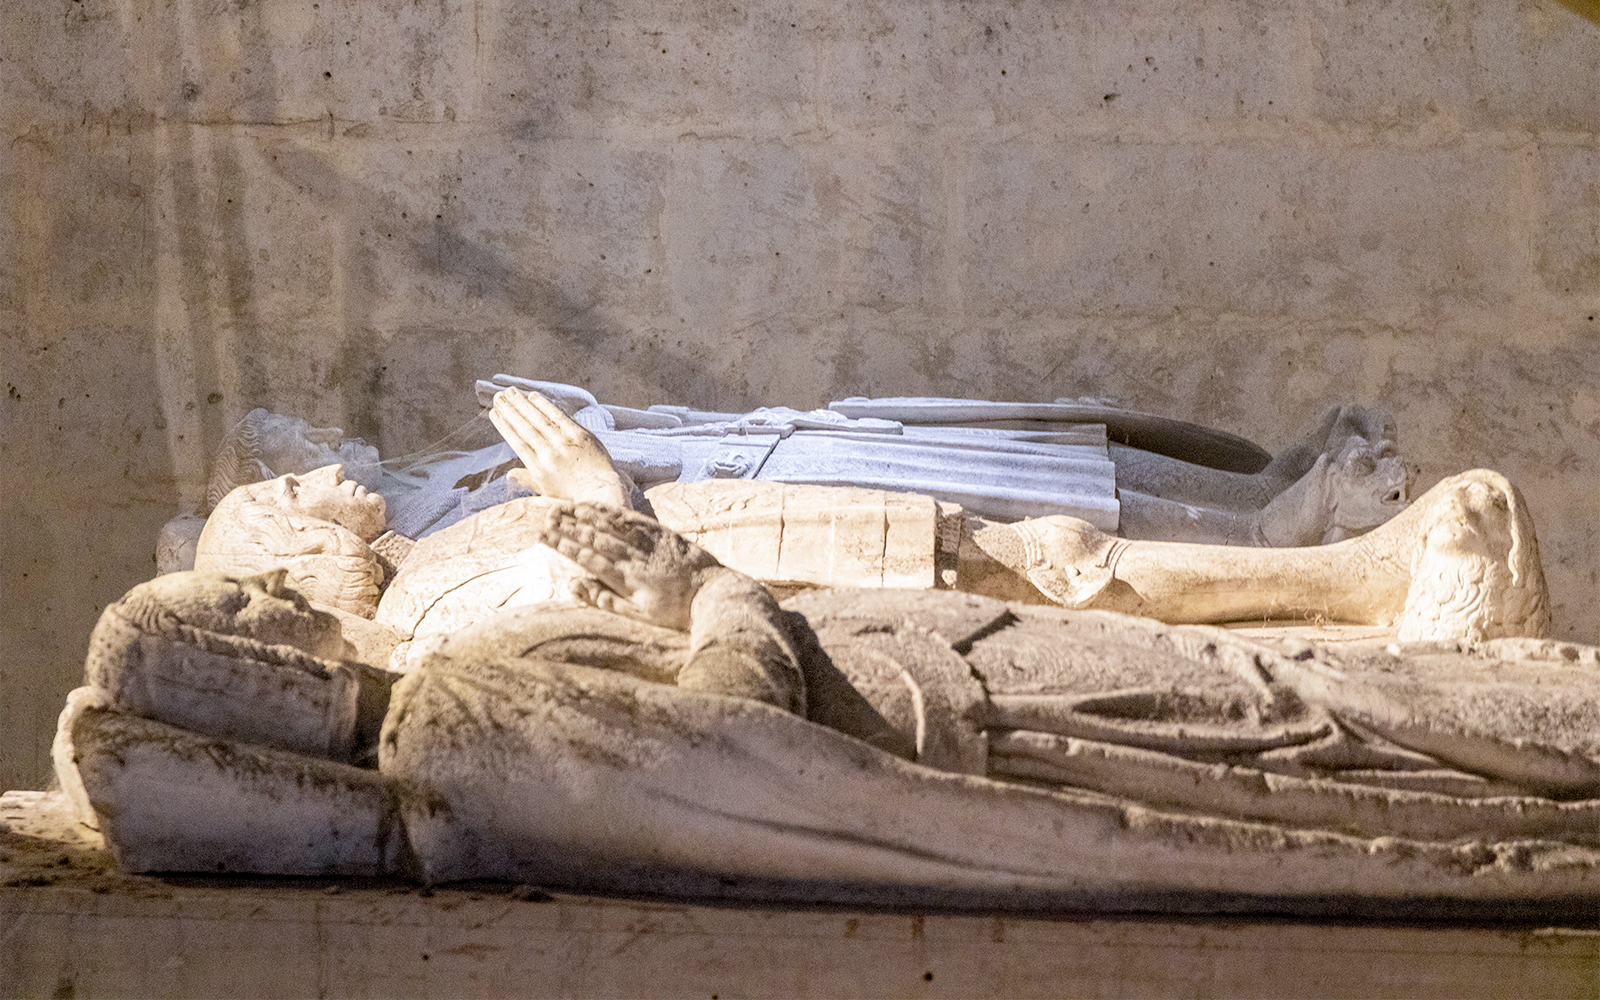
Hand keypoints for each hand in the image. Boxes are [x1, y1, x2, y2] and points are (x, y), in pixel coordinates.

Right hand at [489, 388, 630, 507]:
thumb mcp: (547, 492)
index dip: (504, 426)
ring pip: (538, 420)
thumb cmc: (574, 495)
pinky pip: (559, 417)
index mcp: (539, 469)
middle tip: (498, 396)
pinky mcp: (581, 436)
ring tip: (510, 392)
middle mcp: (550, 455)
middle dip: (510, 410)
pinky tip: (534, 396)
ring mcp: (565, 444)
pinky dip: (545, 405)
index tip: (494, 413)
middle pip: (525, 428)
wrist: (603, 493)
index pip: (517, 442)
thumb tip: (509, 474)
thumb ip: (528, 479)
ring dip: (523, 404)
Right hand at [540, 502, 721, 630]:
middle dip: (566, 526)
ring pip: (609, 525)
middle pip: (592, 537)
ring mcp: (646, 542)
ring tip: (563, 507)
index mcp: (624, 578)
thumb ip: (605, 600)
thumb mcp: (638, 615)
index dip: (562, 544)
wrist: (712, 595)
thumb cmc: (674, 611)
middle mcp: (632, 556)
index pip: (585, 557)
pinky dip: (610, 511)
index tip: (542, 534)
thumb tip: (573, 585)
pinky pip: (630, 519)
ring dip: (584, 515)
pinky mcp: (660, 533)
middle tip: (545, 516)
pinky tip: (596, 506)